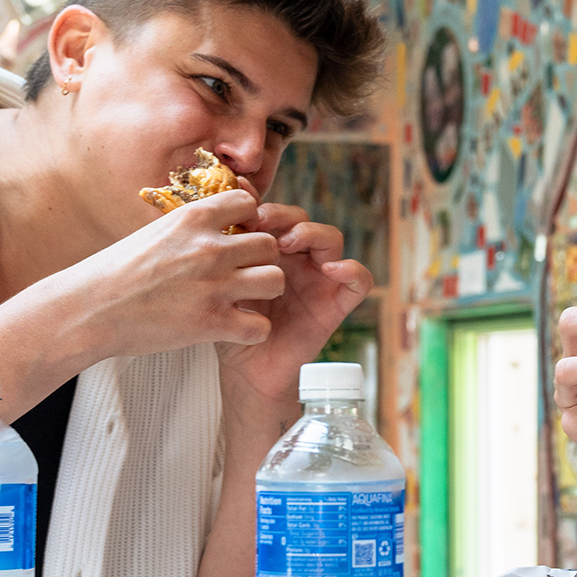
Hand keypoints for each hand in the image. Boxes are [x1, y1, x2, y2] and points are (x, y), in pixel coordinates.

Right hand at [64, 189, 288, 358]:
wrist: (90, 309)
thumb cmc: (116, 271)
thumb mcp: (155, 231)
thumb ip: (191, 226)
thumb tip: (215, 220)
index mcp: (192, 218)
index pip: (248, 203)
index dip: (248, 221)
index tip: (237, 236)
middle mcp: (209, 248)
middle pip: (269, 244)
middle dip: (261, 259)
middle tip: (244, 273)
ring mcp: (213, 286)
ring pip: (275, 280)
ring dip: (264, 291)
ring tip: (245, 299)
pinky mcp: (211, 323)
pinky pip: (260, 327)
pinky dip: (252, 330)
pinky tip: (234, 327)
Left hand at [214, 200, 373, 403]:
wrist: (247, 370)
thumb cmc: (232, 325)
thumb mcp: (223, 284)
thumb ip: (225, 252)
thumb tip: (217, 213)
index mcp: (270, 251)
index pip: (275, 214)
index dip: (264, 206)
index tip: (243, 208)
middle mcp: (298, 260)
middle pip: (303, 220)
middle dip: (284, 215)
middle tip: (262, 222)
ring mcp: (319, 279)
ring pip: (331, 240)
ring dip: (313, 233)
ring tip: (290, 243)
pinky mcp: (336, 303)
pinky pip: (359, 281)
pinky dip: (352, 270)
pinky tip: (332, 270)